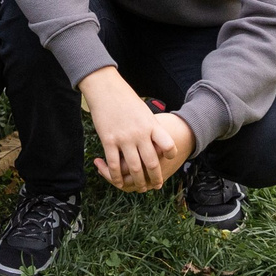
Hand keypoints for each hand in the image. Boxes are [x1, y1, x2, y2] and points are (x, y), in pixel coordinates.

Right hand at [81, 67, 195, 191]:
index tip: (168, 160)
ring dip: (138, 182)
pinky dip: (117, 177)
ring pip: (134, 168)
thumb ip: (151, 127)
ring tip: (140, 188)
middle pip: (151, 162)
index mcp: (151, 125)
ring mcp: (124, 138)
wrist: (105, 88)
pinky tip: (118, 182)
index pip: (168, 145)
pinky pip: (114, 164)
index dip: (170, 155)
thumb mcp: (144, 111)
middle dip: (155, 178)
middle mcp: (140, 134)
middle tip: (157, 185)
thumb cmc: (125, 98)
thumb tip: (157, 142)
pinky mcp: (108, 140)